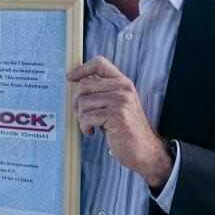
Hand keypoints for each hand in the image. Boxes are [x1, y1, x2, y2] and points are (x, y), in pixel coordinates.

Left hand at [68, 56, 172, 187]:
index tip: (70, 78)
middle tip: (82, 114)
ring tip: (91, 125)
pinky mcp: (116, 115)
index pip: (99, 63)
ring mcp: (120, 101)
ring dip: (81, 117)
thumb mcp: (116, 104)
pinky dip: (85, 126)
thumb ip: (102, 91)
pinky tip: (92, 131)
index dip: (81, 68)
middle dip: (76, 102)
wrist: (144, 151)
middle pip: (84, 85)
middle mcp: (123, 88)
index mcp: (123, 82)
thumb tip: (76, 82)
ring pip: (82, 102)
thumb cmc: (125, 129)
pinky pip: (86, 117)